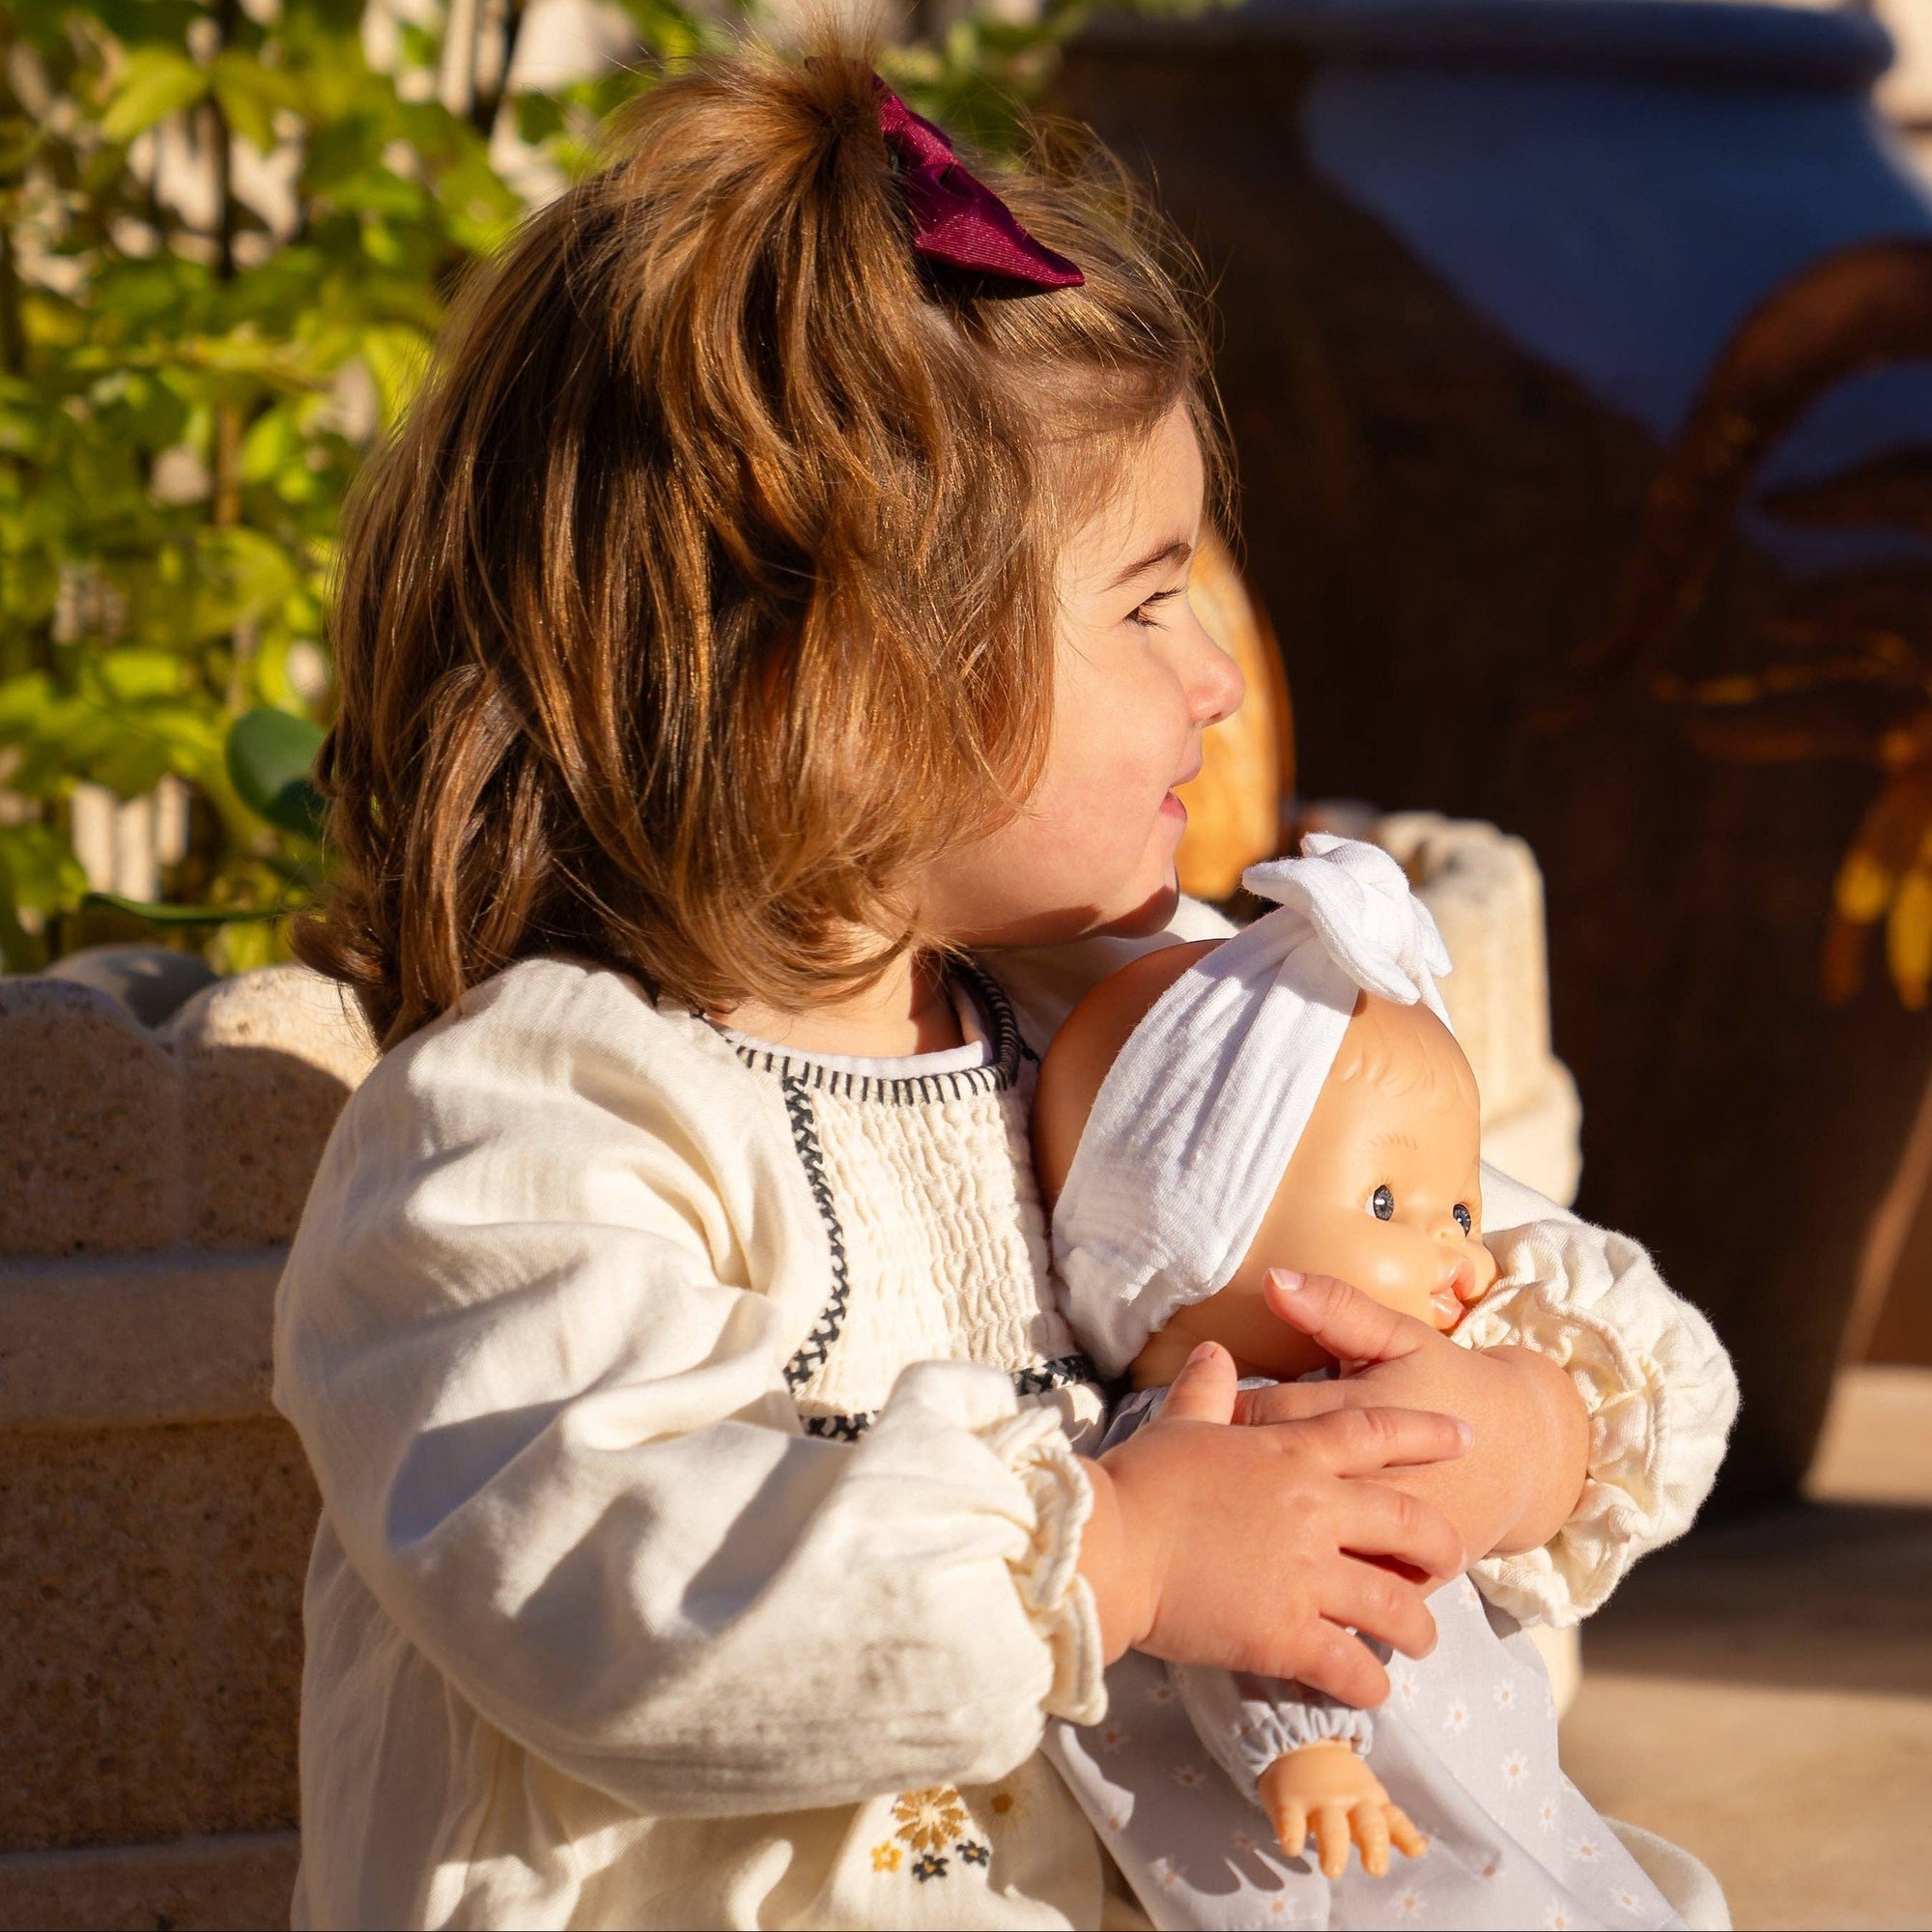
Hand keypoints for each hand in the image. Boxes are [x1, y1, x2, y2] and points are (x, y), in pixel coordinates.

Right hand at [1076, 1341, 1469, 1705]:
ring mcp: (1307, 1575)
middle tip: (1455, 1556)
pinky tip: (1373, 1689)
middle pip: (1410, 1521)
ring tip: (1422, 1639)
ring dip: (1418, 1627)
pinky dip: (1370, 1682)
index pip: (1377, 1434)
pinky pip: (1351, 1665)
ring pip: (1395, 1604)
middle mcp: (1315, 1510)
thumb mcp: (1179, 1425)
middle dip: (1442, 1544)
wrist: (1111, 1545)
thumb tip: (1215, 1350)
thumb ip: (1207, 1389)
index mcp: (1292, 1454)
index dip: (1427, 1433)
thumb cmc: (1140, 1482)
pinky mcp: (1287, 1633)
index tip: (1466, 1435)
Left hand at [1234, 1271, 1589, 1562]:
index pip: (1266, 1412)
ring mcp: (1393, 1535)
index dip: (1221, 1416)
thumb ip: (1336, 1307)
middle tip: (1201, 1481)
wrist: (1525, 1451)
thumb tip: (1272, 1279)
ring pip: (1309, 1547)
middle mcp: (1374, 1478)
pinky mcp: (1409, 1577)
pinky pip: (1349, 1596)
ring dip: (1264, 1541)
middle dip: (1232, 1482)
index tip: (1195, 1418)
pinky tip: (1273, 1585)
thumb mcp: (1400, 1337)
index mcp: (1363, 1411)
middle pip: (1278, 1483)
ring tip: (1230, 1531)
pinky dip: (1311, 1592)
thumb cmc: (1448, 1382)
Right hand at [1257, 1740, 1425, 1878]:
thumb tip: (1420, 1850)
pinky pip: (1289, 1820)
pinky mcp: (1288, 1803)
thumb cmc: (1339, 1784)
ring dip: (1332, 1847)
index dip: (1406, 1835)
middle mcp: (1347, 1801)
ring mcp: (1317, 1801)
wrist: (1299, 1743)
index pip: (1393, 1819)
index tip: (1417, 1850)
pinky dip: (1291, 1834)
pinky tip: (1292, 1848)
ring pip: (1330, 1826)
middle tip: (1375, 1869)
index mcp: (1369, 1800)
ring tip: (1332, 1870)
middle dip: (1374, 1844)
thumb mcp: (1367, 1799)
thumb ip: (1390, 1826)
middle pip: (1366, 1822)